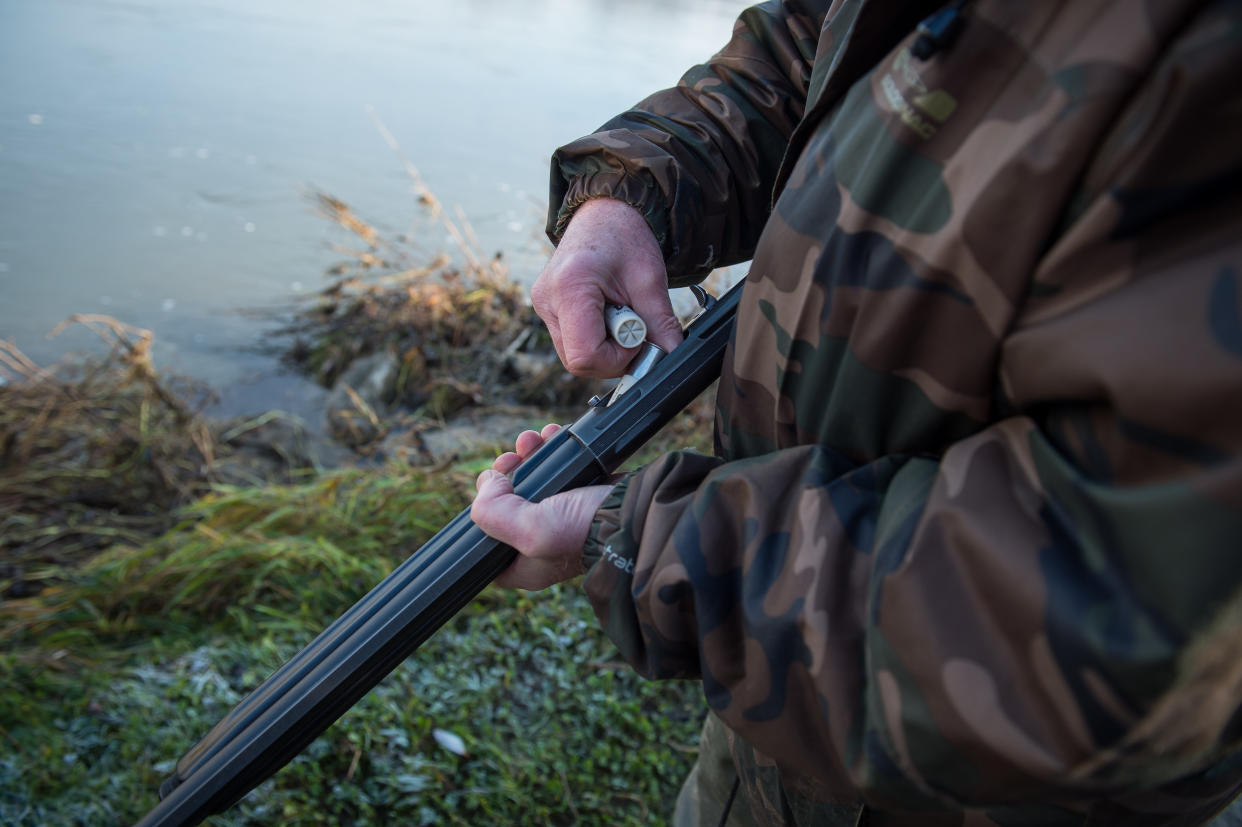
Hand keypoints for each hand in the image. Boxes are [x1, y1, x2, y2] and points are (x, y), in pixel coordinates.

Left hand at [471, 424, 613, 589]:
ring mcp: (561, 518)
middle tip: (511, 458)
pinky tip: (551, 436)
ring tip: (532, 439)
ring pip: (532, 482)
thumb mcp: (530, 530)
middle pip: (507, 504)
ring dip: (528, 455)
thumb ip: (494, 512)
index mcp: (524, 564)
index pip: (486, 544)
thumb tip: (488, 483)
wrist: (635, 513)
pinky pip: (556, 470)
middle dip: (506, 474)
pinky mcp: (579, 495)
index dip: (480, 514)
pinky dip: (551, 451)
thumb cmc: (584, 532)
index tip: (488, 488)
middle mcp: (540, 542)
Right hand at [531, 198, 682, 377]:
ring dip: (606, 348)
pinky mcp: (548, 310)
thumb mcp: (650, 280)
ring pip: (575, 356)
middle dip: (613, 355)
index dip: (618, 358)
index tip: (637, 337)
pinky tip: (608, 315)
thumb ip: (661, 324)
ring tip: (621, 316)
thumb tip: (671, 358)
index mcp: (570, 288)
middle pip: (578, 361)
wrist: (605, 213)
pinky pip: (572, 343)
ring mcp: (543, 307)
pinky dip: (597, 339)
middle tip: (634, 326)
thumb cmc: (625, 237)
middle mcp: (547, 301)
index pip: (586, 355)